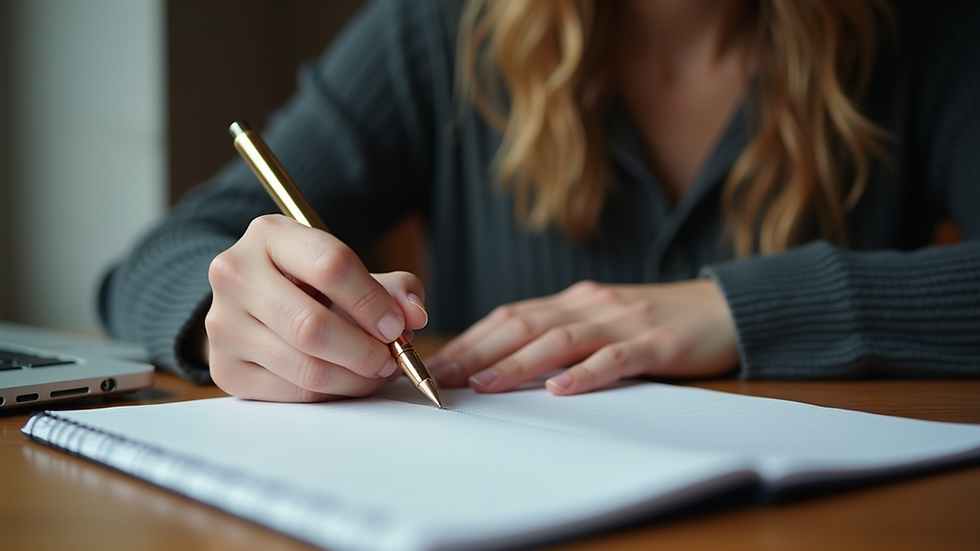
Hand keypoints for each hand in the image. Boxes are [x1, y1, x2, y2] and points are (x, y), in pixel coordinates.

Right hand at [204, 214, 427, 401]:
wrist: (253, 300)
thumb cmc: (309, 282)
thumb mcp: (350, 270)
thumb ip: (393, 287)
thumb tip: (415, 315)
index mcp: (269, 235)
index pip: (330, 265)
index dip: (372, 301)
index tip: (397, 325)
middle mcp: (235, 275)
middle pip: (312, 326)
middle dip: (365, 350)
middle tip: (391, 359)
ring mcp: (223, 324)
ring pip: (305, 367)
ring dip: (354, 378)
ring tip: (376, 371)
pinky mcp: (224, 368)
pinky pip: (292, 392)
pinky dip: (331, 393)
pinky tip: (347, 380)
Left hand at [426, 279, 737, 394]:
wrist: (723, 309)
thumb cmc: (655, 319)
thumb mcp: (601, 318)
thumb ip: (561, 331)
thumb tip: (503, 358)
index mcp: (575, 300)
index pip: (512, 316)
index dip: (472, 339)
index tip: (437, 362)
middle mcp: (592, 305)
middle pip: (526, 325)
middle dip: (480, 351)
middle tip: (442, 376)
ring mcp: (624, 322)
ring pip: (562, 340)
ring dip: (519, 363)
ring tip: (486, 384)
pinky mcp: (656, 343)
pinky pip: (616, 359)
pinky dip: (587, 373)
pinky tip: (562, 389)